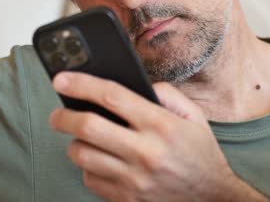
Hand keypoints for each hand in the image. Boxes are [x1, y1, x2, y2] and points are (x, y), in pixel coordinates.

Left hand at [49, 72, 264, 201]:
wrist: (212, 199)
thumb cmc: (200, 154)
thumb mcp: (193, 116)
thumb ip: (167, 93)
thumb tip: (137, 83)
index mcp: (161, 125)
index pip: (112, 96)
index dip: (81, 84)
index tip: (62, 79)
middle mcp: (145, 152)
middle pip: (88, 127)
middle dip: (63, 116)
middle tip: (57, 114)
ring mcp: (134, 179)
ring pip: (83, 156)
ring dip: (74, 143)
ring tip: (80, 138)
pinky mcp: (126, 199)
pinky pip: (90, 180)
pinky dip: (88, 168)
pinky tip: (99, 161)